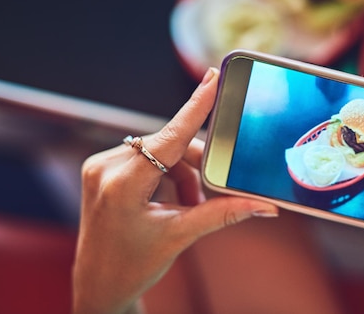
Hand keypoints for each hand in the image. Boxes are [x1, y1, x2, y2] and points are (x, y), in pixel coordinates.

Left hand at [72, 68, 278, 313]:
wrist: (99, 286)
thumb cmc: (133, 266)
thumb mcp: (181, 236)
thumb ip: (224, 213)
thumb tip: (264, 205)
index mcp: (122, 185)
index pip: (169, 135)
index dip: (196, 105)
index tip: (212, 77)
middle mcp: (106, 167)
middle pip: (169, 146)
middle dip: (195, 167)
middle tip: (206, 197)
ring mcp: (101, 166)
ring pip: (160, 151)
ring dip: (182, 173)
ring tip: (188, 206)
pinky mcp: (103, 169)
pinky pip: (146, 157)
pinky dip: (167, 174)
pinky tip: (172, 200)